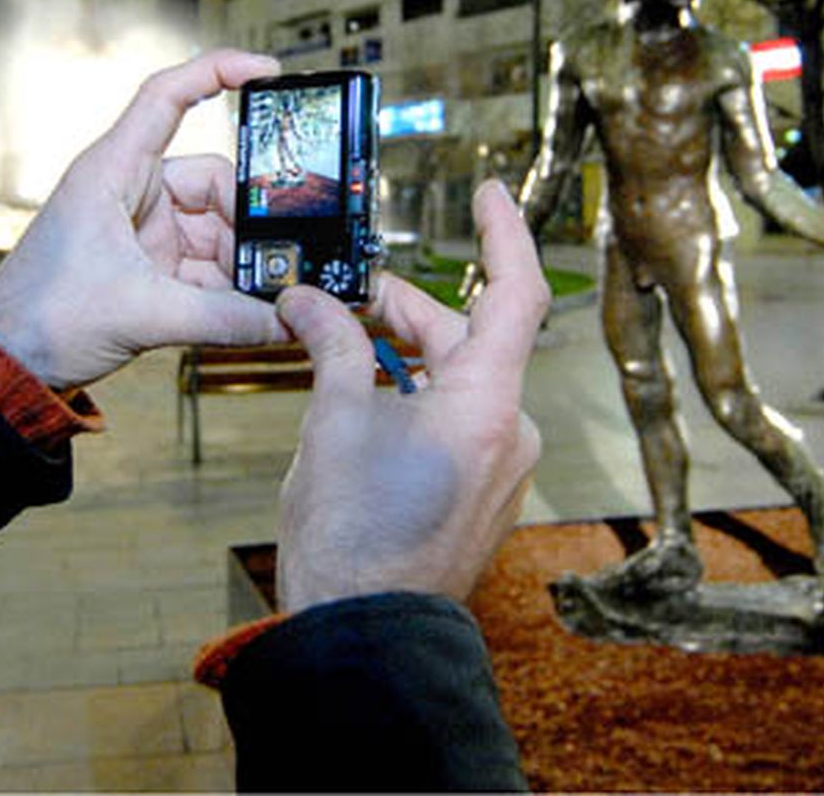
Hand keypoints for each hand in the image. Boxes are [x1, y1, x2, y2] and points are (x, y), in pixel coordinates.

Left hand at [0, 49, 288, 387]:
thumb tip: (284, 320)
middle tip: (281, 253)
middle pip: (213, 180)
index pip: (167, 97)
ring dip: (241, 261)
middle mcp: (131, 191)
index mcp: (113, 171)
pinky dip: (229, 286)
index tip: (268, 70)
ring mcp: (143, 230)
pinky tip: (251, 311)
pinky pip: (206, 265)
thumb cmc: (41, 316)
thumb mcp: (143, 314)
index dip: (217, 71)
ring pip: (216, 228)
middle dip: (248, 219)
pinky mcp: (150, 267)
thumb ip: (222, 318)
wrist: (7, 361)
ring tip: (266, 294)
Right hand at [276, 180, 547, 612]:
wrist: (364, 630)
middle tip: (344, 294)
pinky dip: (413, 395)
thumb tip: (308, 300)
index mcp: (487, 404)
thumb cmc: (354, 535)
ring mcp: (497, 466)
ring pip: (457, 381)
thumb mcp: (334, 420)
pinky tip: (364, 396)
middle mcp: (508, 431)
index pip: (515, 295)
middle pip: (468, 339)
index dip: (503, 234)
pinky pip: (455, 420)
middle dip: (404, 309)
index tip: (489, 192)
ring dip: (403, 355)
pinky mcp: (478, 492)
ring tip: (339, 345)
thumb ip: (331, 345)